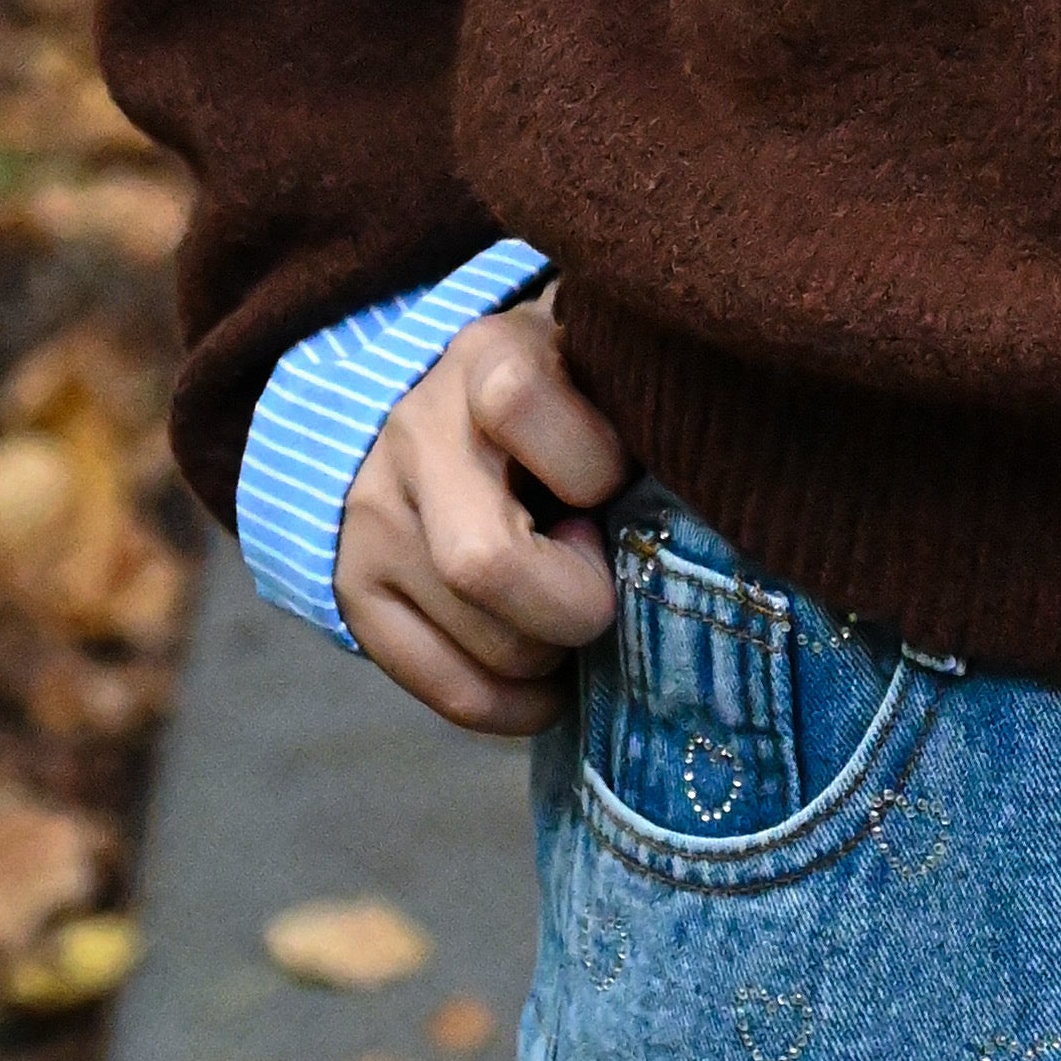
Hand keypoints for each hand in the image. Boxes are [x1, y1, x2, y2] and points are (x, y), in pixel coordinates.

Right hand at [334, 291, 633, 736]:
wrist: (443, 402)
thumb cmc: (573, 392)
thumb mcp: (606, 367)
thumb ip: (643, 412)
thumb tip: (705, 502)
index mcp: (488, 356)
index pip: (517, 404)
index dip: (592, 466)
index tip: (620, 479)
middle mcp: (415, 433)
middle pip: (484, 562)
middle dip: (573, 601)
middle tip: (604, 581)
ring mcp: (374, 515)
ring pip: (479, 640)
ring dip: (554, 654)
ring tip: (575, 614)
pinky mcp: (355, 587)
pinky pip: (446, 689)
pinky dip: (517, 704)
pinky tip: (550, 679)